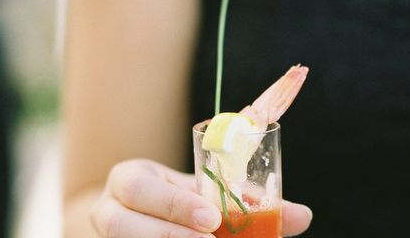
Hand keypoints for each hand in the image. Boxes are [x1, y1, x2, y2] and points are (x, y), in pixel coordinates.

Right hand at [91, 159, 312, 236]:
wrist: (135, 214)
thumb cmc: (177, 197)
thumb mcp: (202, 189)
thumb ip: (243, 198)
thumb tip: (302, 215)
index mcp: (129, 178)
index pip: (139, 187)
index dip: (173, 204)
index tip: (213, 217)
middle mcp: (109, 209)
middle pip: (122, 224)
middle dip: (169, 234)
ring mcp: (107, 237)